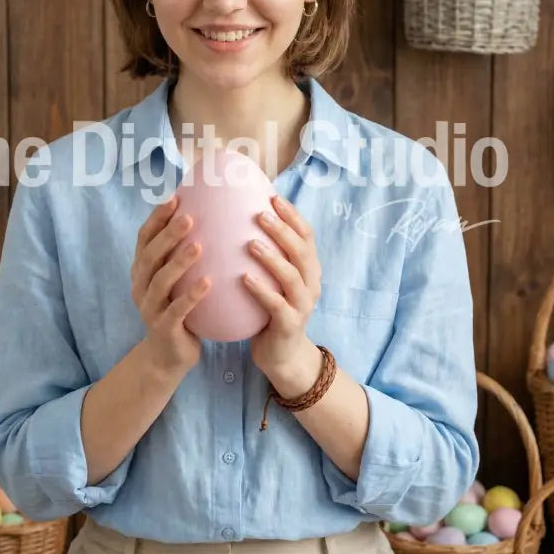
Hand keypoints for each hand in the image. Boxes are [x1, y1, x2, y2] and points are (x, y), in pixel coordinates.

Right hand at [131, 196, 210, 373]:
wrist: (167, 356)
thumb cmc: (178, 309)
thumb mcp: (175, 281)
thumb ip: (181, 254)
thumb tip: (207, 216)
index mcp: (142, 271)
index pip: (144, 238)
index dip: (157, 218)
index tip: (175, 198)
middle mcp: (140, 286)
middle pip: (150, 256)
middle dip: (168, 235)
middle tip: (188, 218)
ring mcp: (149, 308)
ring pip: (161, 282)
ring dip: (179, 262)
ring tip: (199, 246)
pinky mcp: (163, 328)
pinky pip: (176, 310)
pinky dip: (191, 296)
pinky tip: (208, 283)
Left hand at [243, 195, 321, 377]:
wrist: (282, 355)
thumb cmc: (271, 310)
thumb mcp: (275, 280)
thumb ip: (267, 254)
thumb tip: (241, 219)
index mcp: (309, 269)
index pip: (307, 236)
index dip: (293, 216)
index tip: (273, 197)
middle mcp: (311, 284)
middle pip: (302, 251)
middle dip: (283, 230)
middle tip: (260, 215)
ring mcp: (303, 305)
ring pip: (292, 276)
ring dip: (272, 258)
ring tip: (250, 244)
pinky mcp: (290, 325)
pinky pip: (277, 305)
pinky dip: (261, 290)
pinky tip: (244, 279)